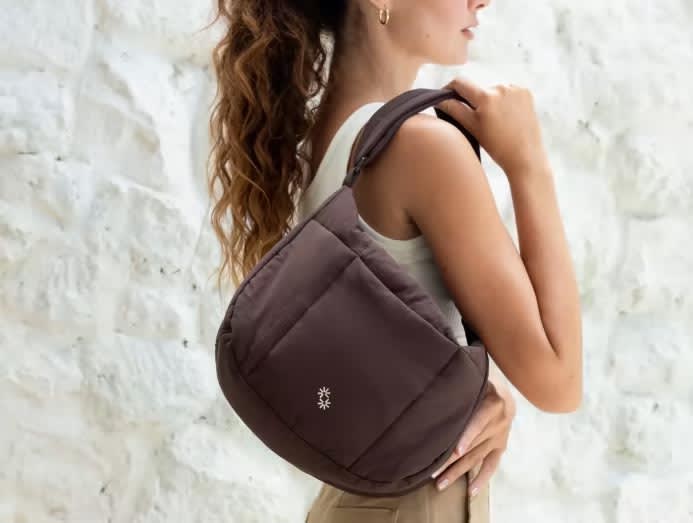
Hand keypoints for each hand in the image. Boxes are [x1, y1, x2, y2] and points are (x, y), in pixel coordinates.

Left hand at [430, 375, 515, 495]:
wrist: (507, 391)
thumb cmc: (485, 380)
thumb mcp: (477, 378)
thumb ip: (464, 385)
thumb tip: (441, 382)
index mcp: (493, 404)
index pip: (477, 423)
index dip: (466, 437)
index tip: (455, 449)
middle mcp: (498, 424)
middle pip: (471, 445)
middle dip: (451, 460)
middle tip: (433, 471)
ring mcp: (500, 438)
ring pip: (476, 458)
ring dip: (458, 471)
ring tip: (441, 483)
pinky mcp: (500, 447)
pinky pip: (491, 465)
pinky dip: (482, 479)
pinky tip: (471, 492)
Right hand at [435, 75, 548, 175]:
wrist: (526, 156)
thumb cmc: (497, 147)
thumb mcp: (473, 128)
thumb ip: (455, 110)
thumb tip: (440, 99)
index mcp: (486, 97)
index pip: (460, 83)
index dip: (449, 88)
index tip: (446, 97)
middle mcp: (501, 88)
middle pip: (477, 87)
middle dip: (472, 99)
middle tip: (474, 118)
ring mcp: (515, 89)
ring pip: (492, 90)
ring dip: (488, 100)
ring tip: (493, 120)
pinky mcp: (526, 92)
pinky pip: (507, 91)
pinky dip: (503, 100)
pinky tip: (506, 116)